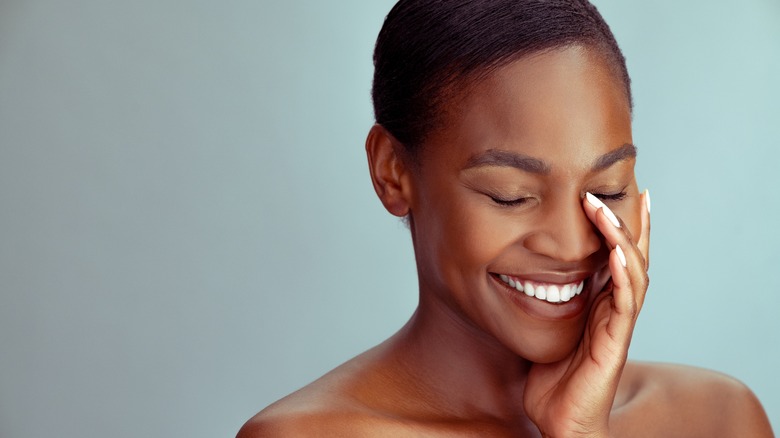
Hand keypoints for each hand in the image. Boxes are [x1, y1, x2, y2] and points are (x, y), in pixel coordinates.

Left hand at [524, 190, 650, 437]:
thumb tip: (514, 269)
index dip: (619, 227)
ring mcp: (617, 326)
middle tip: (629, 188)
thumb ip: (540, 300)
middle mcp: (614, 311)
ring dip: (620, 239)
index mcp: (599, 304)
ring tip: (605, 210)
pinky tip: (614, 252)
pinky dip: (622, 275)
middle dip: (629, 223)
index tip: (613, 194)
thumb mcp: (542, 328)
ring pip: (631, 273)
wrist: (559, 422)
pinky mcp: (614, 343)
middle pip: (632, 257)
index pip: (615, 258)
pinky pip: (624, 303)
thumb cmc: (550, 378)